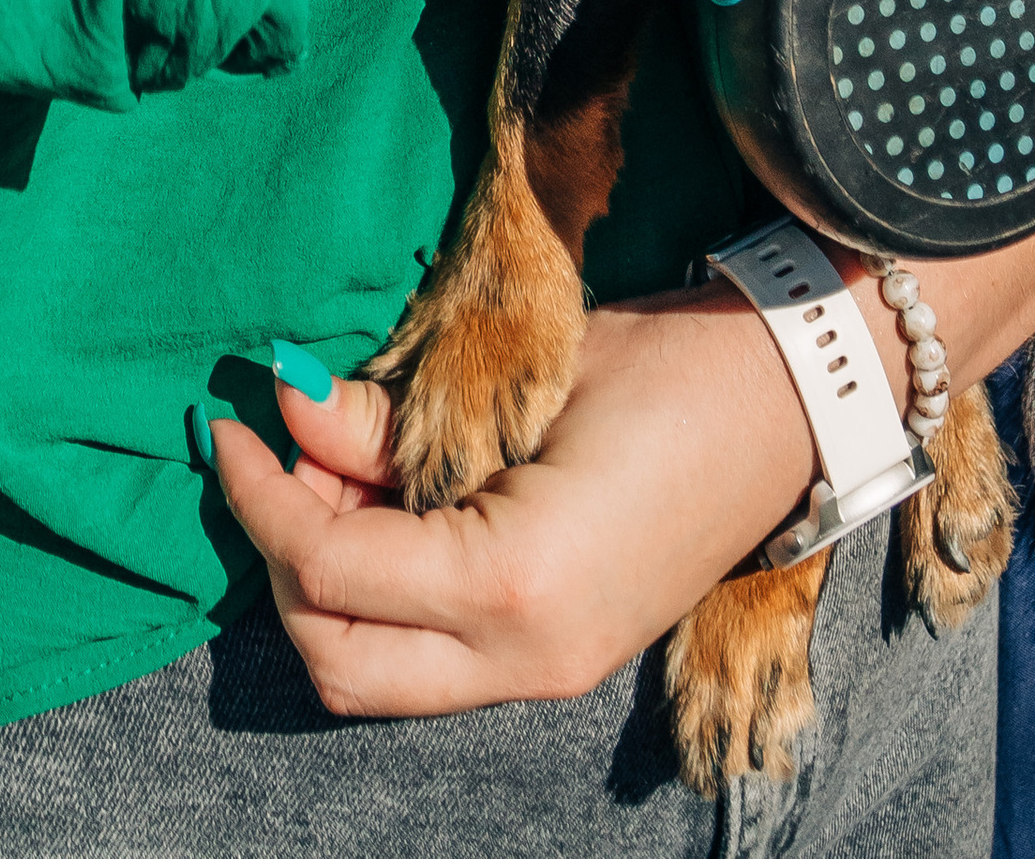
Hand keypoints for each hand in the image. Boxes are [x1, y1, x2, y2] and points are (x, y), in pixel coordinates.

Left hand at [217, 0, 1034, 715]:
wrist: (806, 396)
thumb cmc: (676, 361)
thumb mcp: (524, 376)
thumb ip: (396, 413)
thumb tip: (287, 401)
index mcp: (514, 583)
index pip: (331, 569)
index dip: (261, 497)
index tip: (228, 419)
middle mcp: (525, 656)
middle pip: (337, 659)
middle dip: (282, 561)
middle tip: (269, 457)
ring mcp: (549, 668)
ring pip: (380, 672)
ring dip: (330, 581)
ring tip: (330, 465)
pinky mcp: (563, 650)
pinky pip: (435, 651)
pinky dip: (388, 588)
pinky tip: (388, 495)